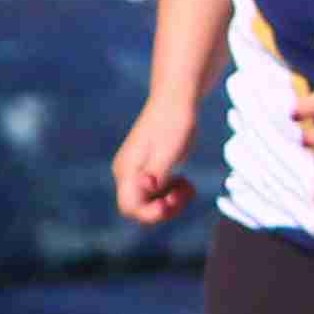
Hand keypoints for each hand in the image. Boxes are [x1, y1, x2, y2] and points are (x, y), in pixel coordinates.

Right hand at [111, 86, 204, 225]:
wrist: (175, 99)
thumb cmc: (175, 122)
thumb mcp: (170, 150)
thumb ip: (157, 172)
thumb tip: (146, 187)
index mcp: (127, 169)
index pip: (131, 208)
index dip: (152, 214)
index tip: (173, 202)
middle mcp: (125, 173)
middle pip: (138, 209)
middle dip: (164, 209)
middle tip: (186, 191)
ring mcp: (133, 171)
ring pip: (147, 202)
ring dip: (170, 202)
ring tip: (188, 184)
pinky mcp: (144, 169)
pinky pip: (153, 193)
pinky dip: (170, 193)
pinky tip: (183, 181)